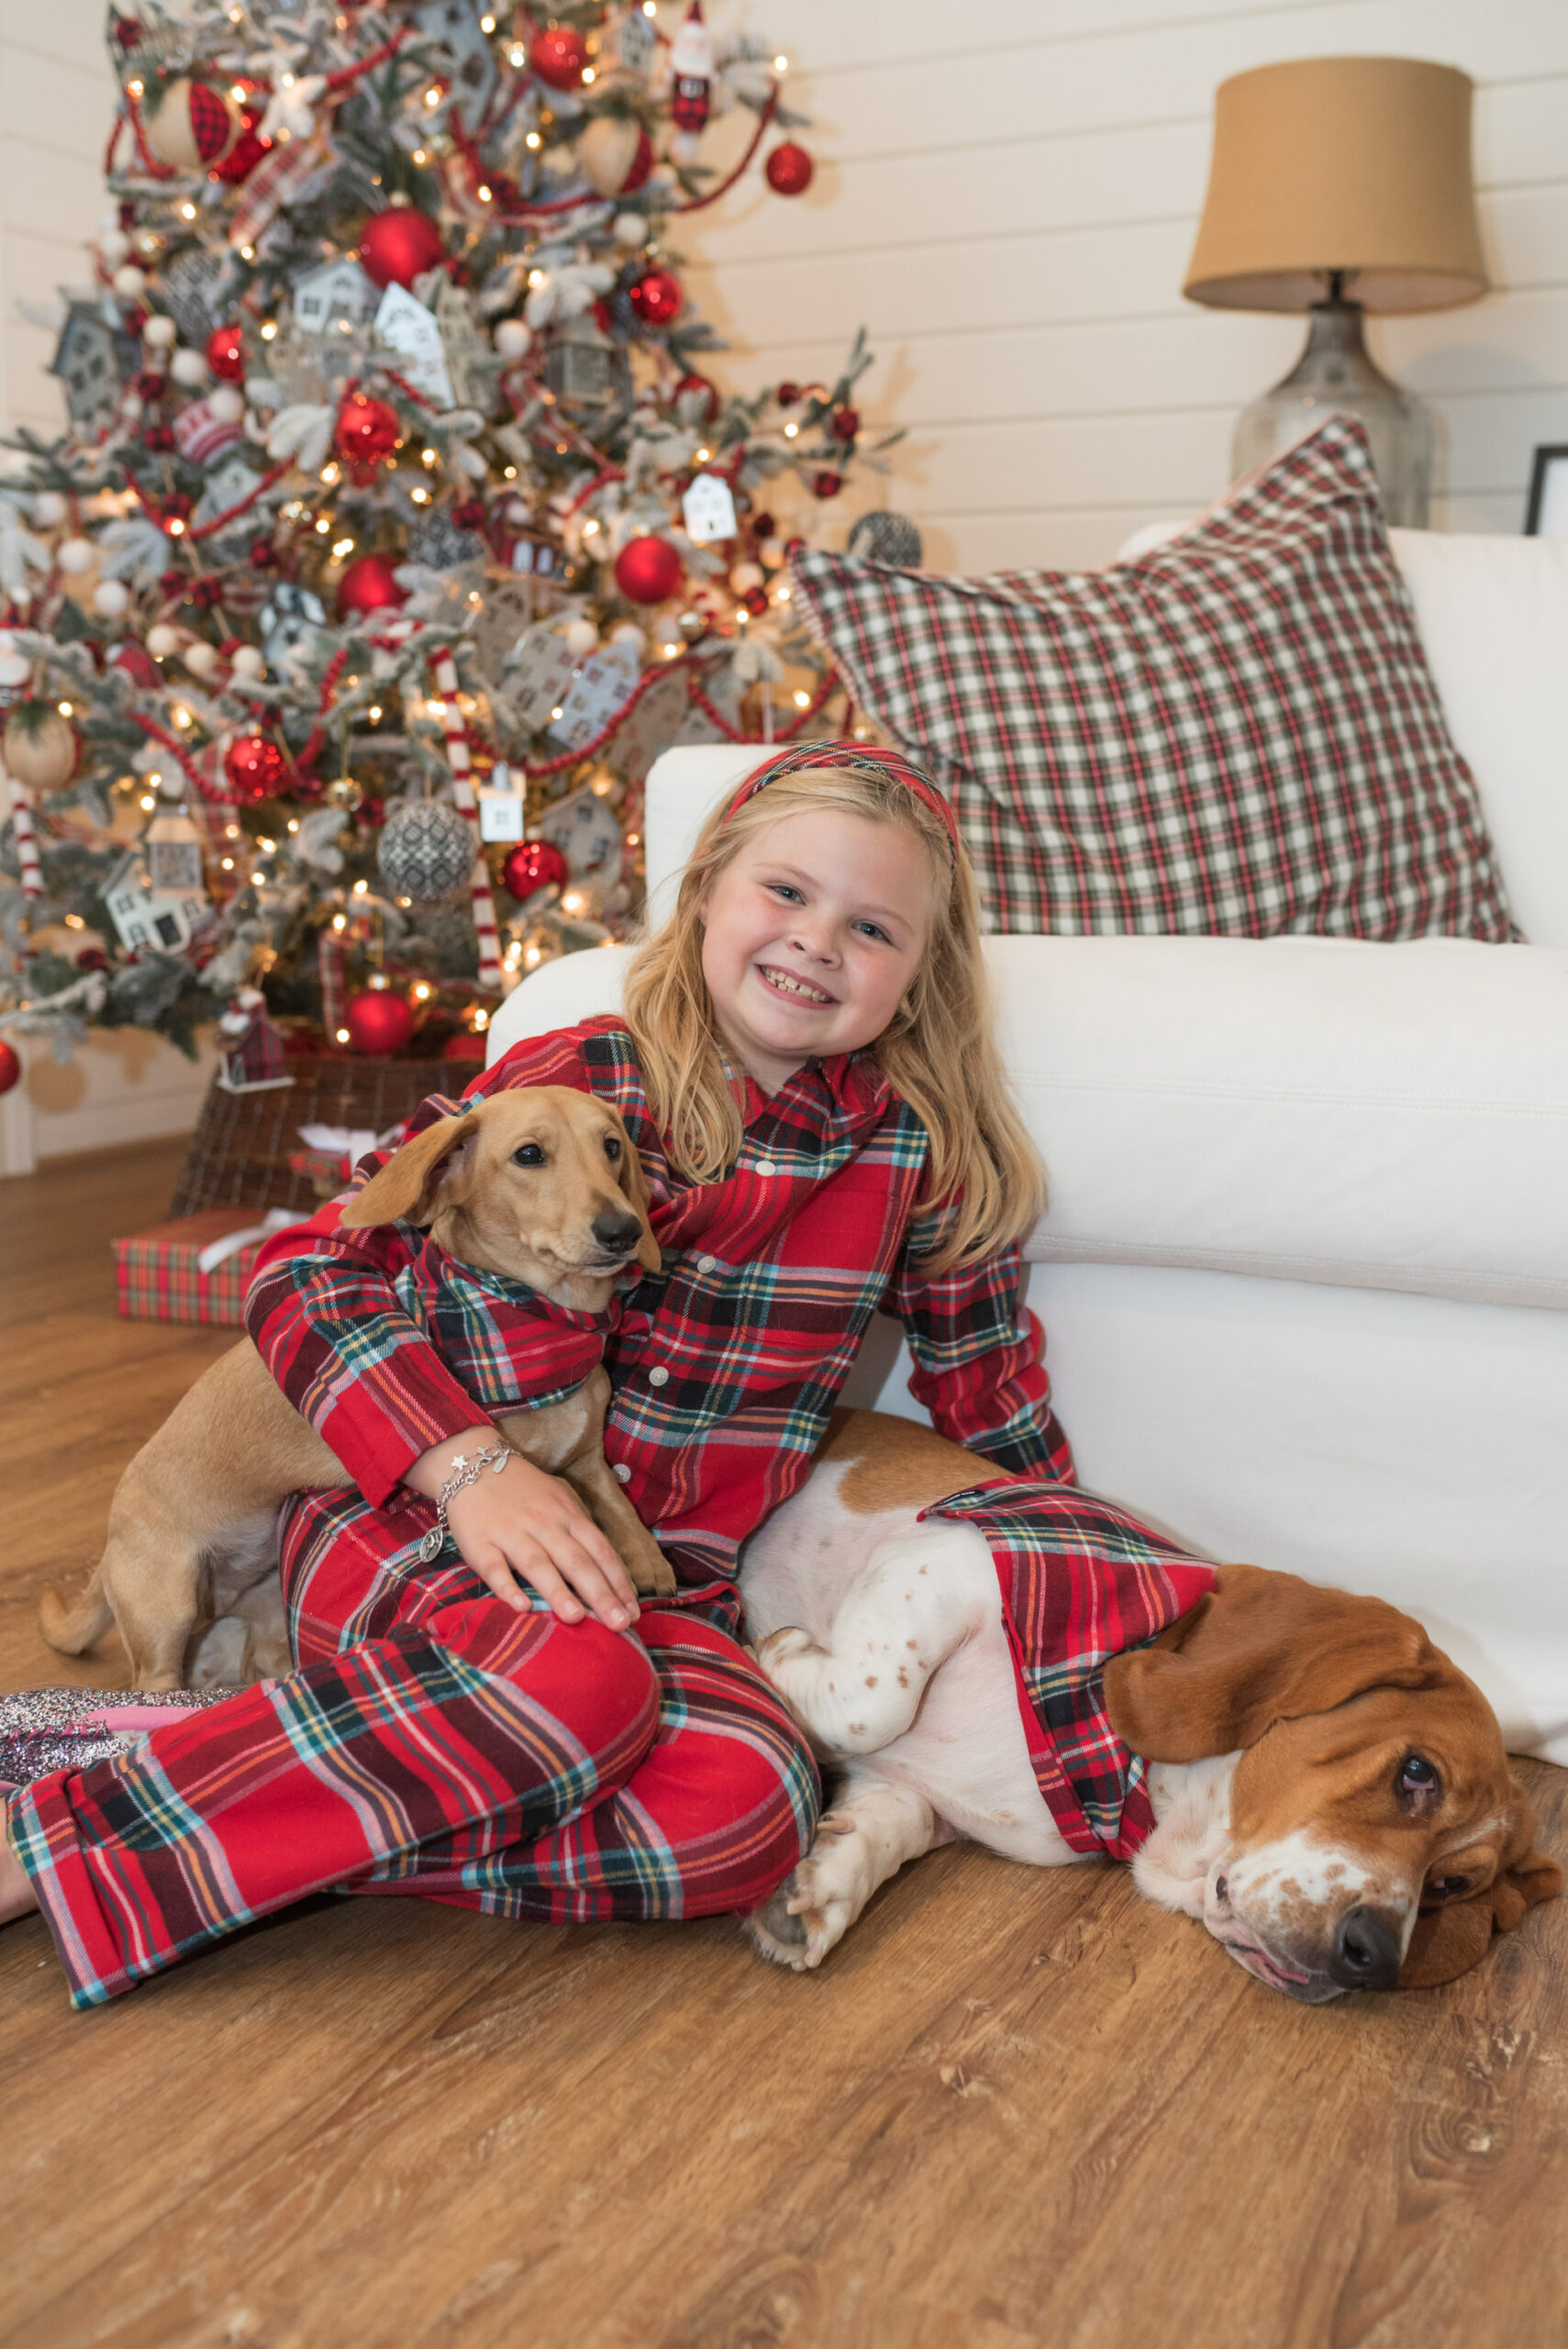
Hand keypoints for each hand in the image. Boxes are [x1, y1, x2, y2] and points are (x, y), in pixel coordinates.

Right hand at [405, 1428, 640, 1630]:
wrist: (472, 1464)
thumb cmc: (524, 1491)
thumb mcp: (560, 1503)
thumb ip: (580, 1535)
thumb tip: (609, 1576)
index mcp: (568, 1515)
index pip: (600, 1551)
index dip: (618, 1582)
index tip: (634, 1612)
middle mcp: (544, 1524)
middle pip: (576, 1561)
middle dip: (600, 1593)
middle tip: (619, 1624)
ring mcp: (511, 1533)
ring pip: (538, 1564)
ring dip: (558, 1591)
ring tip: (577, 1619)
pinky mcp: (479, 1543)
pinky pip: (494, 1567)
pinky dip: (507, 1587)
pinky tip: (521, 1608)